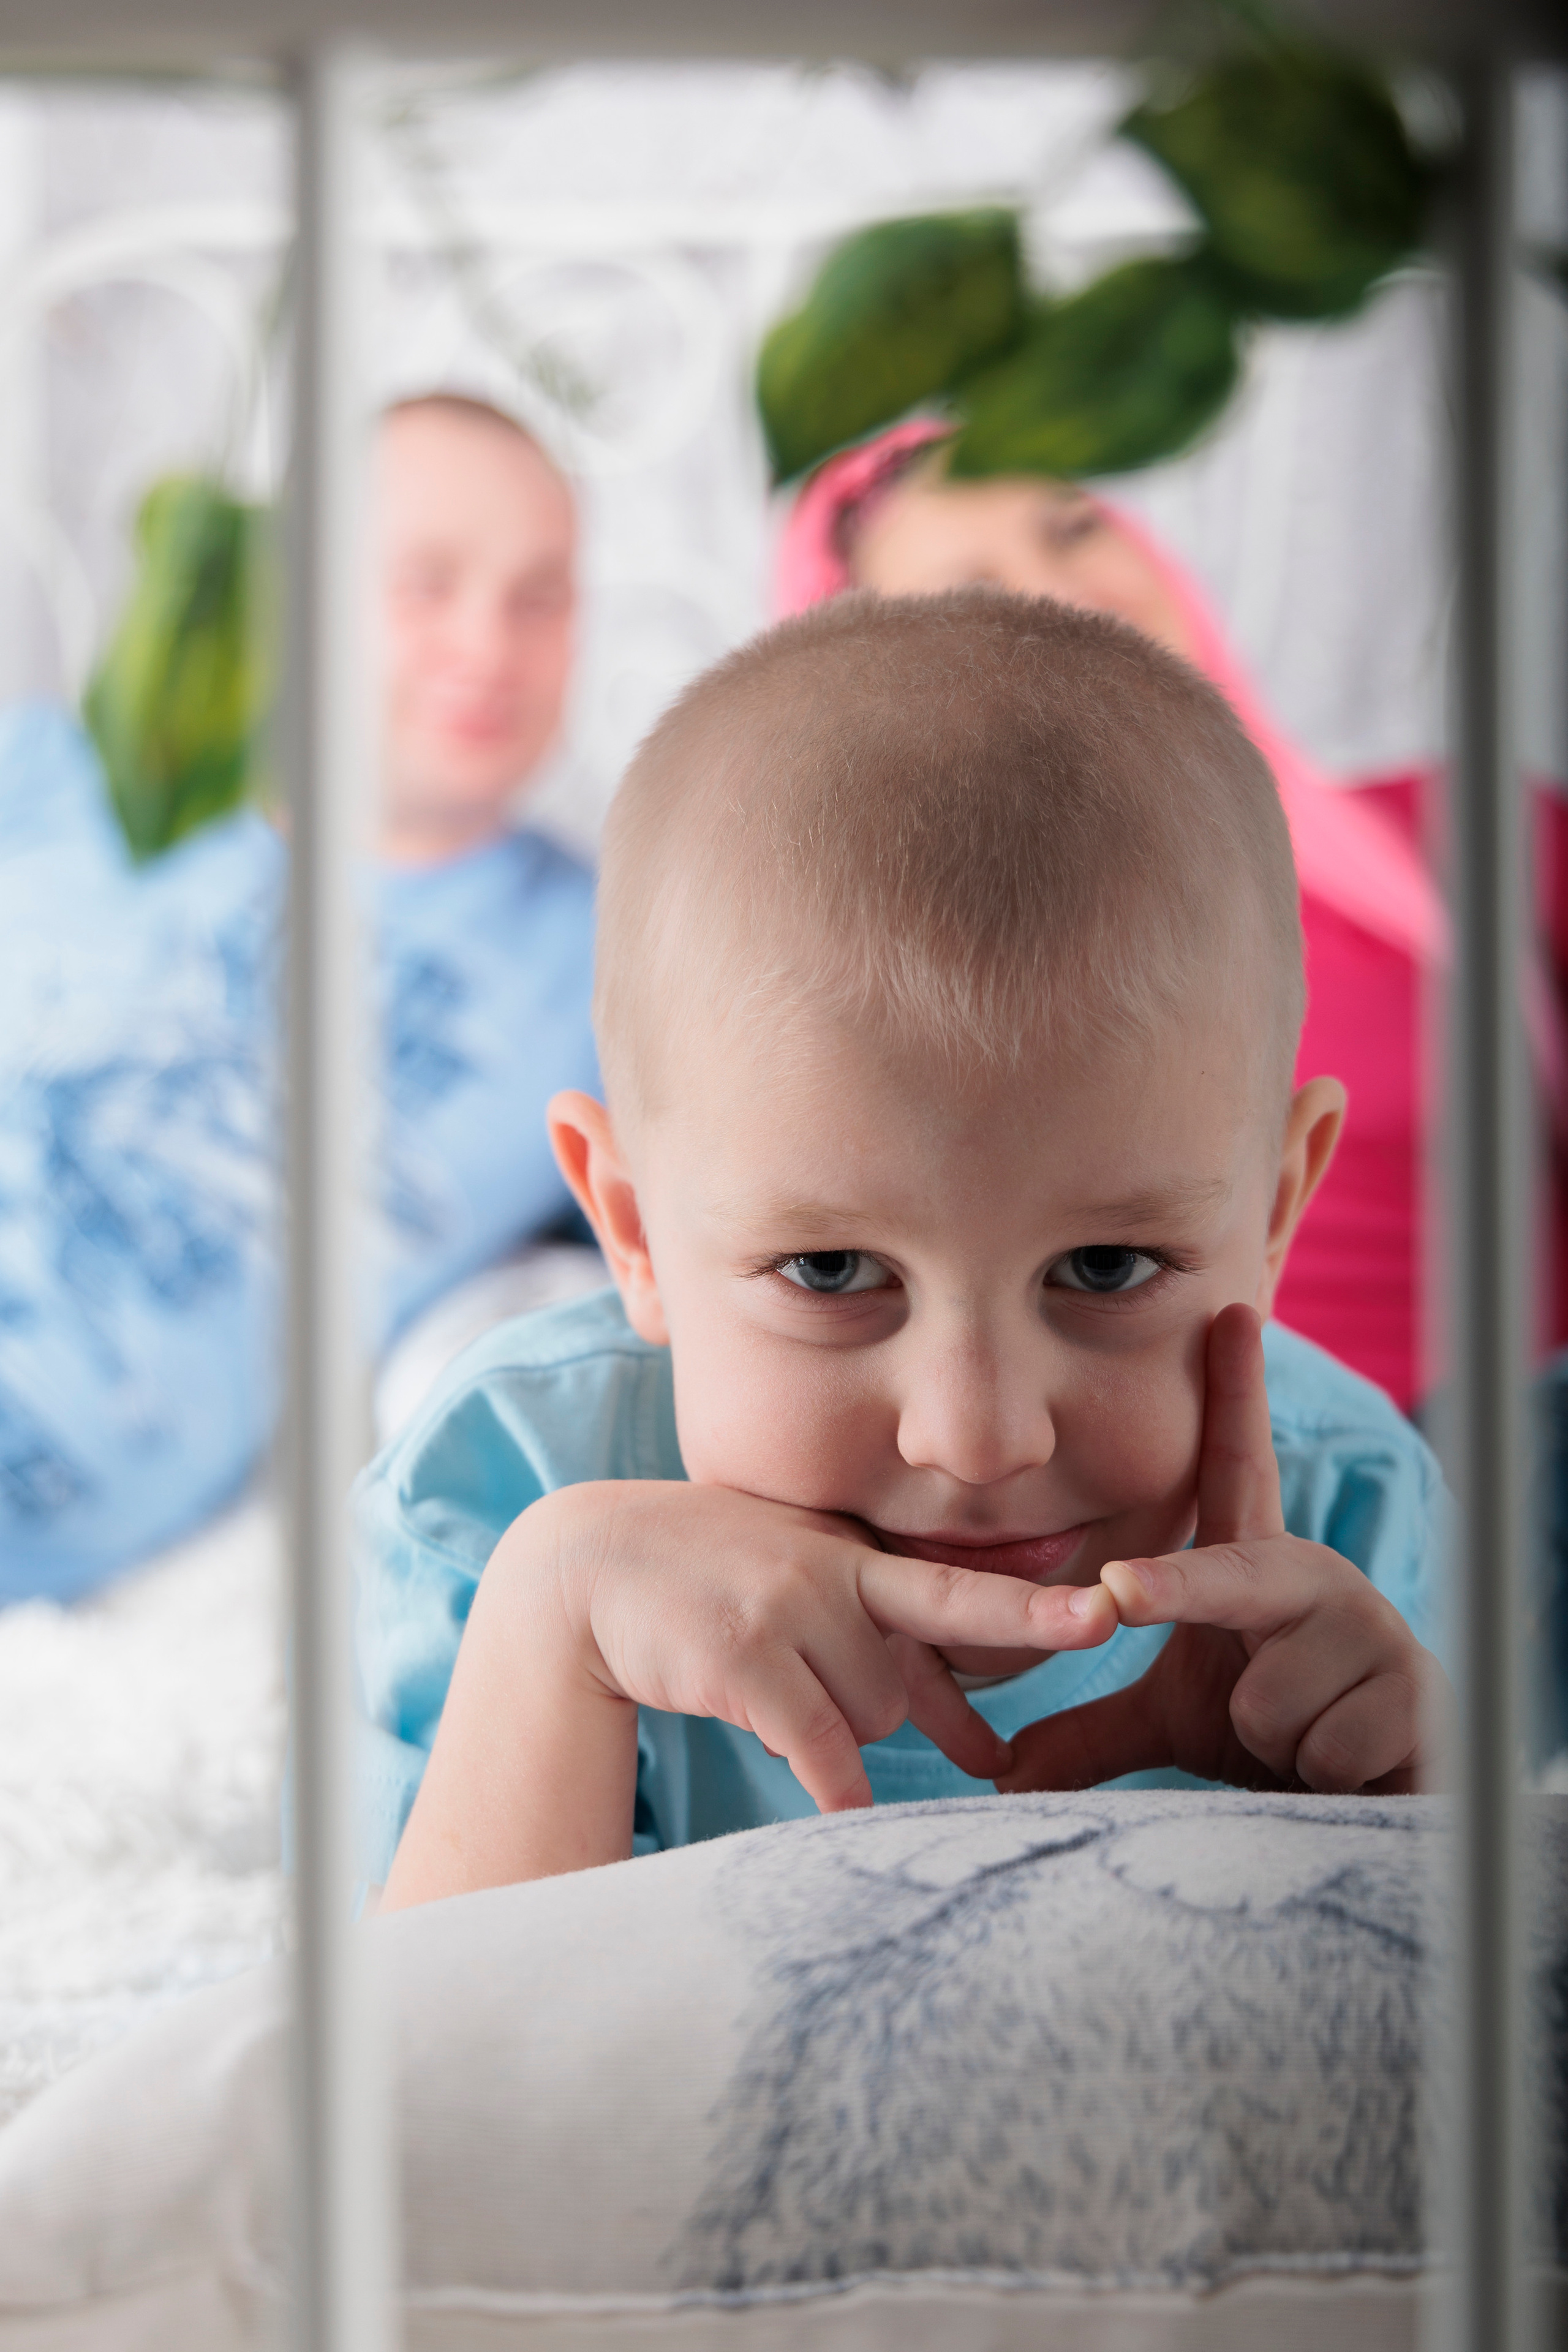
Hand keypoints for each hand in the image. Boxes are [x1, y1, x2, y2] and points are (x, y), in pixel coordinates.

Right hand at [531, 1480, 1116, 1813]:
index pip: (955, 1589)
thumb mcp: (802, 1588)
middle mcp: (830, 1571)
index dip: (1034, 1606)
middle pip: (912, 1673)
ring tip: (771, 1689)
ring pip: (869, 1714)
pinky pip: (819, 1748)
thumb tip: (987, 1744)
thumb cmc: (710, 1583)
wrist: (590, 1566)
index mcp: (851, 1552)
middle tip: (1025, 1660)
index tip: (1106, 1613)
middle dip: (944, 1676)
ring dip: (839, 1728)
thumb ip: (891, 1648)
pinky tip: (836, 1808)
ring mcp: (788, 1611)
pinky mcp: (745, 1660)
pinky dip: (835, 1788)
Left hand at [997, 1304, 1446, 1798]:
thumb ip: (1092, 1734)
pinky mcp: (1418, 1691)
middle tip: (1137, 1603)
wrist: (1384, 1799)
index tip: (1229, 1312)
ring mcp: (1374, 1629)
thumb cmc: (1281, 1736)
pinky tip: (1345, 1764)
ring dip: (1269, 1741)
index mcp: (1258, 1571)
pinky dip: (1317, 1774)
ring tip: (1303, 1737)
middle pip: (1229, 1585)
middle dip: (1178, 1596)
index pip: (1243, 1472)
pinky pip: (1323, 1744)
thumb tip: (1001, 1769)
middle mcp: (1318, 1579)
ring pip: (1267, 1701)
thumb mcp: (1178, 1724)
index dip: (1237, 1392)